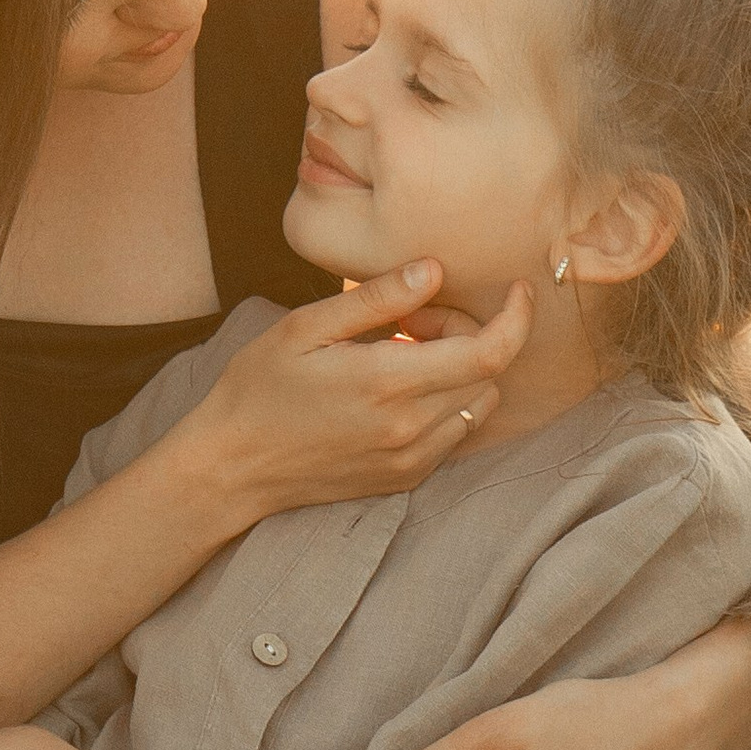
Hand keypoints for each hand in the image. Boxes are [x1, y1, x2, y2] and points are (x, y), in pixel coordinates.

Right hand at [178, 264, 533, 526]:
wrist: (231, 467)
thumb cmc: (259, 387)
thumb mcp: (305, 328)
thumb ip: (374, 298)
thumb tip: (433, 270)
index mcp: (387, 383)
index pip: (489, 352)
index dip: (516, 318)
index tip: (519, 290)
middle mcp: (409, 428)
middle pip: (488, 373)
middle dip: (468, 334)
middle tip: (409, 321)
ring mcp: (410, 459)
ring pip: (478, 404)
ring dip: (460, 371)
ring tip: (401, 356)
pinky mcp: (404, 479)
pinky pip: (455, 433)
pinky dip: (445, 403)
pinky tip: (397, 392)